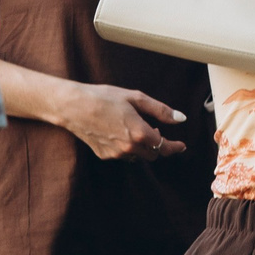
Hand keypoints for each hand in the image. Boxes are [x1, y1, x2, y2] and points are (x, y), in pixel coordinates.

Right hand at [56, 83, 183, 162]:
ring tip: (135, 128)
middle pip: (153, 155)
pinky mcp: (104, 155)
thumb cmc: (104, 97)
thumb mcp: (136, 98)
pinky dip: (128, 147)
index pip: (164, 146)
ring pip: (138, 156)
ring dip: (142, 147)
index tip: (182, 146)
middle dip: (158, 145)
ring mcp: (116, 154)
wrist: (73, 106)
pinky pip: (123, 155)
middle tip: (154, 130)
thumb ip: (161, 110)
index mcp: (140, 133)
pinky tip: (120, 132)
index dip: (175, 147)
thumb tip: (181, 118)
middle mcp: (129, 147)